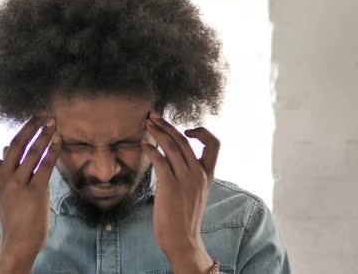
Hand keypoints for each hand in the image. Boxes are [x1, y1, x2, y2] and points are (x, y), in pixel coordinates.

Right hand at [0, 108, 60, 262]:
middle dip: (30, 126)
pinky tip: (59, 140)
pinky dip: (53, 150)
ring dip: (44, 135)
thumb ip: (4, 166)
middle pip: (14, 144)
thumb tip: (4, 144)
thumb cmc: (14, 213)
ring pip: (32, 152)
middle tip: (42, 113)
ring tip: (53, 122)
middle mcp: (3, 178)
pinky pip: (45, 165)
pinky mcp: (35, 192)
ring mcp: (18, 185)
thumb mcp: (3, 190)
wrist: (19, 240)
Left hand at [141, 111, 219, 259]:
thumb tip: (171, 160)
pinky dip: (151, 149)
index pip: (214, 144)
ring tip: (147, 123)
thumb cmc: (184, 217)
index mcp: (207, 175)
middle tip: (153, 116)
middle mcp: (198, 173)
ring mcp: (185, 179)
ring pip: (172, 145)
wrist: (183, 240)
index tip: (186, 129)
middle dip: (167, 125)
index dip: (202, 132)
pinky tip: (143, 145)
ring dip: (157, 131)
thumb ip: (188, 175)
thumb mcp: (194, 192)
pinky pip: (160, 159)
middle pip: (184, 139)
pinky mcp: (170, 185)